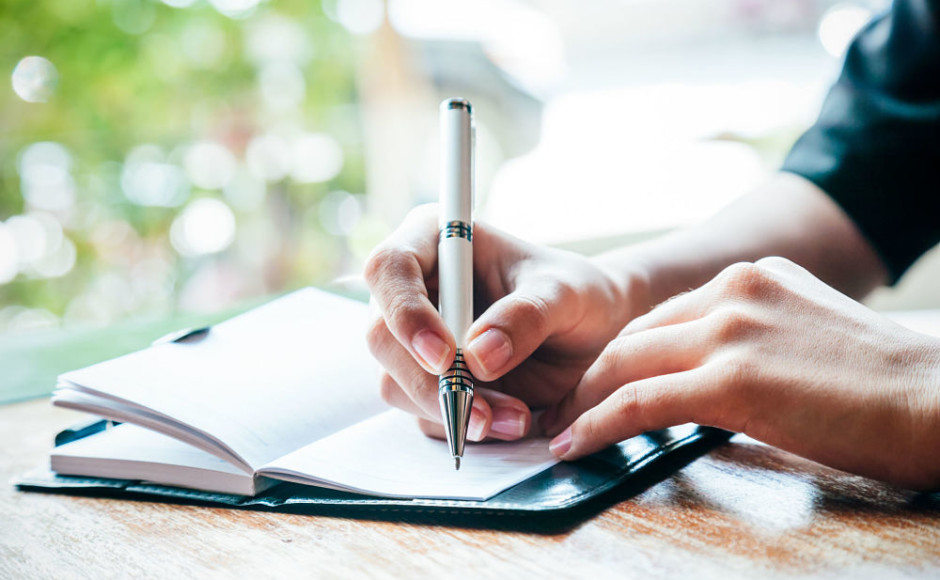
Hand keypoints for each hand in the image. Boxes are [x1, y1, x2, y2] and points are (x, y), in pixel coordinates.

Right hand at [364, 204, 646, 442]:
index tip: (444, 356)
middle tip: (481, 411)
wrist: (594, 336)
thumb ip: (525, 316)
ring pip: (396, 383)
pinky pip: (424, 413)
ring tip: (516, 418)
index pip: (390, 268)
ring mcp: (415, 341)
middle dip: (429, 381)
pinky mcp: (428, 382)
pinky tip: (509, 422)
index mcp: (436, 241)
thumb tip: (478, 357)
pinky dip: (463, 426)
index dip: (405, 313)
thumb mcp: (565, 295)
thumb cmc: (577, 294)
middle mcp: (415, 290)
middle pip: (382, 336)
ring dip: (451, 411)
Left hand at [541, 257, 939, 489]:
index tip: (599, 380)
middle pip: (634, 335)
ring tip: (559, 430)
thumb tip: (710, 373)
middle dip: (592, 375)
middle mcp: (733, 291)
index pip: (663, 315)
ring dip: (583, 402)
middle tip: (564, 407)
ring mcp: (729, 330)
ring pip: (625, 364)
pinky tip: (576, 444)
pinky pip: (639, 402)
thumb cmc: (882, 384)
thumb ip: (754, 336)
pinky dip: (597, 425)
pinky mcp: (729, 379)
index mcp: (751, 277)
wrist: (938, 399)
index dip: (623, 352)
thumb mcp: (806, 333)